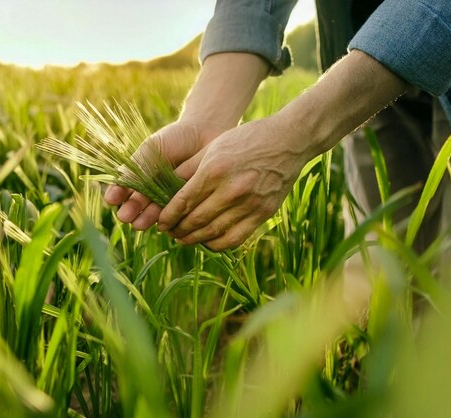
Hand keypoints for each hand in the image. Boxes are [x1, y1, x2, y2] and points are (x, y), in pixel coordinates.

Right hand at [103, 120, 221, 229]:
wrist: (206, 135)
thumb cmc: (176, 139)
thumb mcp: (152, 149)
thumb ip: (138, 166)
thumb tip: (120, 182)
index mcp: (139, 175)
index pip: (124, 188)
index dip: (117, 194)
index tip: (111, 199)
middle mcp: (151, 190)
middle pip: (138, 204)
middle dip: (131, 211)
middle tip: (125, 217)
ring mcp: (167, 198)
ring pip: (155, 212)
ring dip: (146, 219)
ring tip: (139, 224)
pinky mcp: (185, 205)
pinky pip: (175, 214)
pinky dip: (168, 219)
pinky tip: (162, 222)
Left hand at [157, 116, 306, 250]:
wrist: (289, 141)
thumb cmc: (246, 140)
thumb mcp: (213, 147)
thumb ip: (189, 168)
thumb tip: (164, 188)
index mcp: (214, 170)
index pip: (183, 202)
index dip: (168, 217)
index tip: (161, 223)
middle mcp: (231, 190)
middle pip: (195, 220)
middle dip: (178, 230)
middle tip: (170, 232)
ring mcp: (249, 204)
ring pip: (213, 233)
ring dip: (194, 239)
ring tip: (184, 238)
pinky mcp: (263, 214)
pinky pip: (234, 238)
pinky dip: (217, 244)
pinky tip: (207, 240)